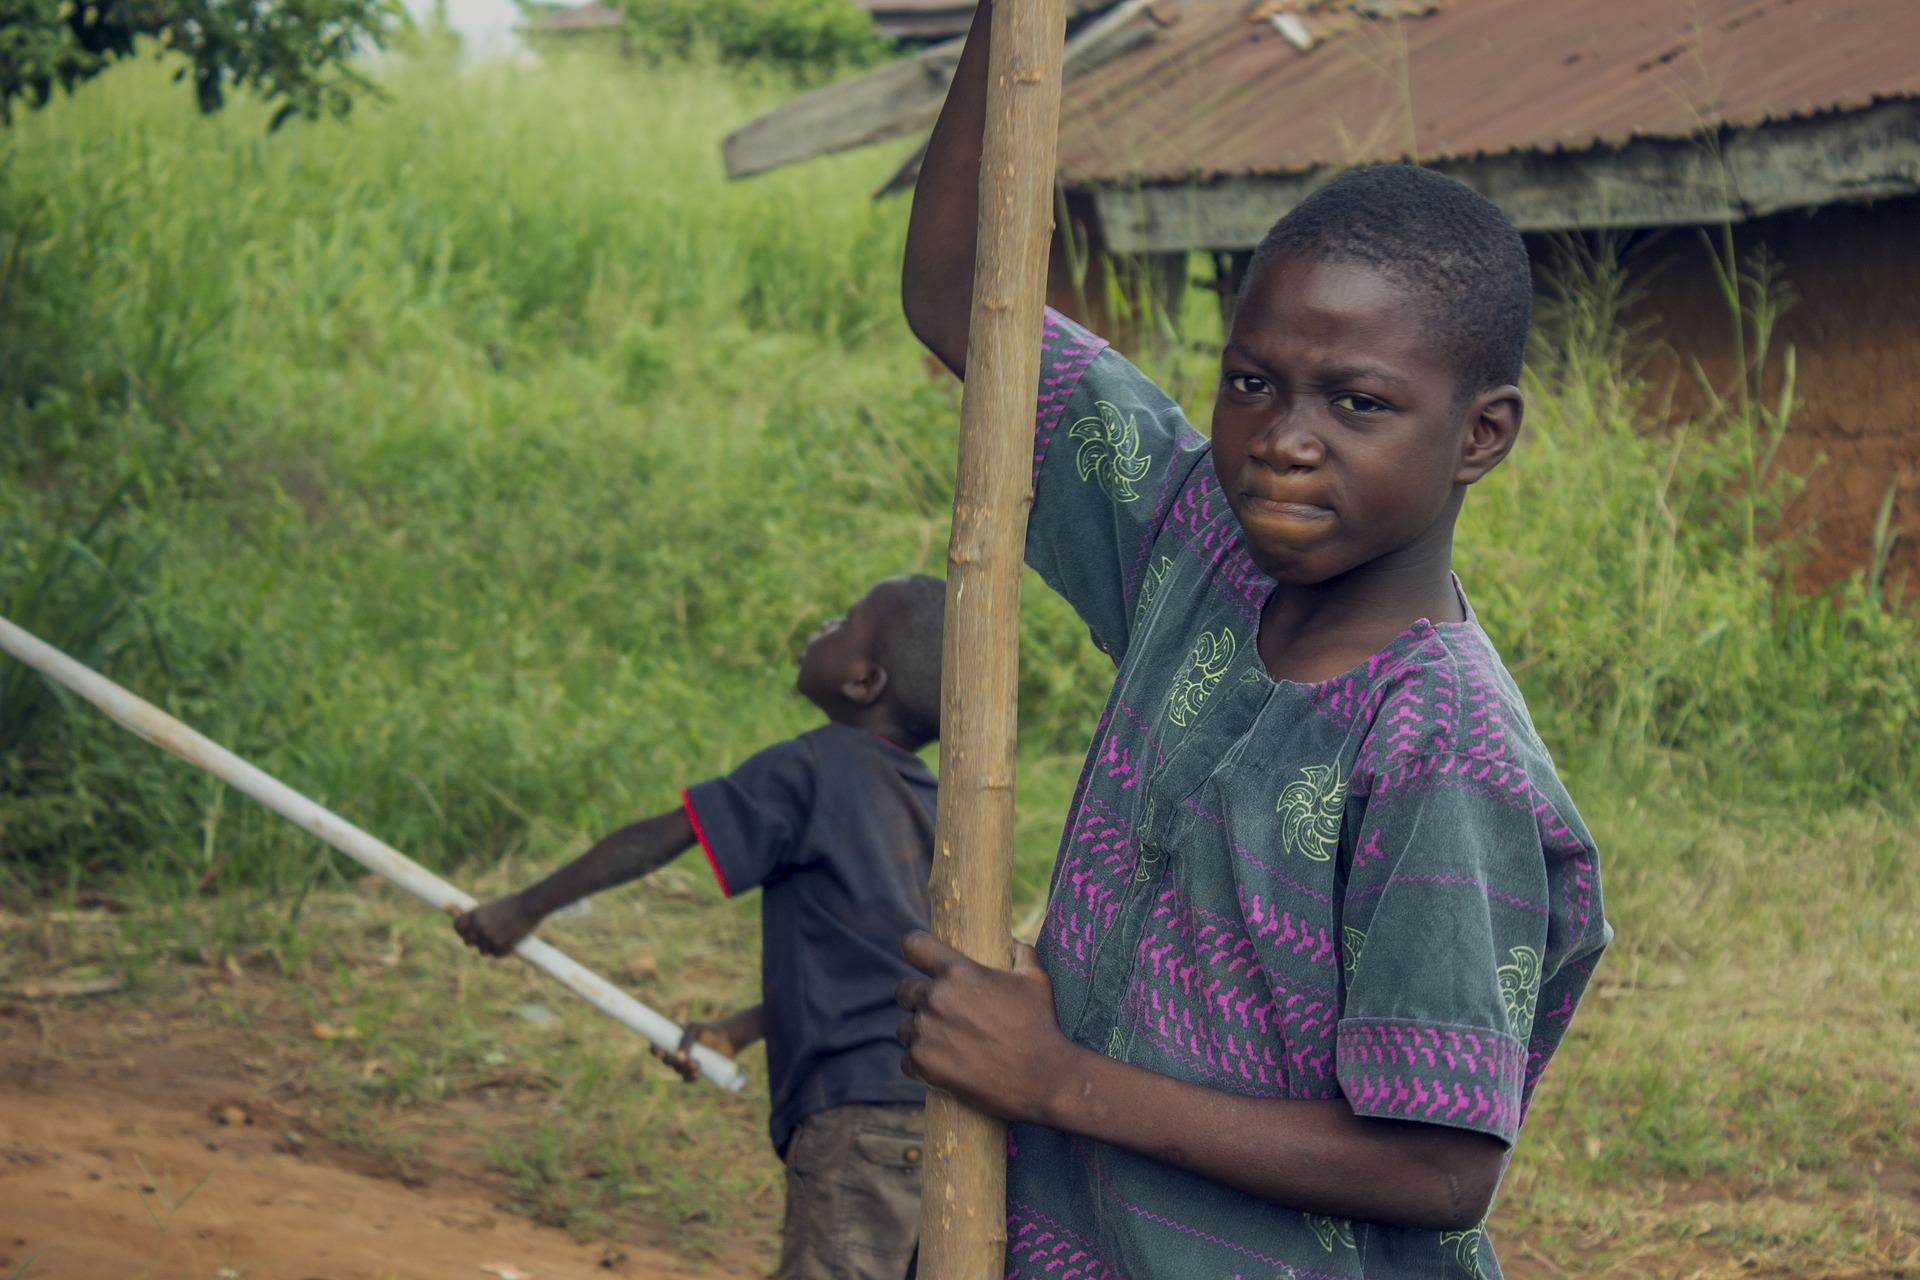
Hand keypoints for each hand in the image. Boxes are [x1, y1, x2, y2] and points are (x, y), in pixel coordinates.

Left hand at [452, 894, 539, 956]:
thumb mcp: (493, 906)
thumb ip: (482, 917)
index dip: (462, 930)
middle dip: (476, 941)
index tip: (467, 932)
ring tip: (503, 939)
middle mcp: (478, 927)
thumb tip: (474, 926)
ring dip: (491, 947)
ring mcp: (489, 937)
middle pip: (468, 942)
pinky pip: (496, 955)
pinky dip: (503, 951)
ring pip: (483, 951)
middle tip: (487, 938)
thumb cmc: (515, 903)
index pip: (457, 926)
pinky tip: (511, 943)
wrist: (530, 906)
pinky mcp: (500, 946)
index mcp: (475, 914)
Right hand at [653, 1019, 738, 1083]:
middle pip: (666, 1061)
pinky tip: (698, 1073)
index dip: (656, 1050)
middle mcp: (677, 1050)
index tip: (661, 1053)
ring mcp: (686, 1061)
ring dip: (684, 1070)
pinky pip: (687, 1078)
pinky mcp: (696, 1070)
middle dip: (672, 1062)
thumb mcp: (696, 1030)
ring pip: (677, 1070)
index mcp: (674, 1037)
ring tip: (697, 1064)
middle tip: (684, 1060)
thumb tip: (678, 1059)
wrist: (729, 1039)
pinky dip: (690, 1077)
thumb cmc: (711, 1030)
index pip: (658, 1044)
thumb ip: (686, 1042)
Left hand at [895, 932, 1080, 1124]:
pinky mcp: (922, 1063)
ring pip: (905, 1028)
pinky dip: (921, 1064)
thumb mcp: (1036, 980)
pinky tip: (942, 1066)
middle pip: (904, 990)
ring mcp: (926, 1032)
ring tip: (946, 1045)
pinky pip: (907, 1060)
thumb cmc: (1041, 1025)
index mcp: (957, 971)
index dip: (916, 949)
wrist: (1044, 1077)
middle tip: (941, 1014)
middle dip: (919, 999)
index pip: (914, 945)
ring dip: (920, 1034)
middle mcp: (936, 998)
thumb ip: (1020, 953)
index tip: (919, 956)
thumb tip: (1011, 944)